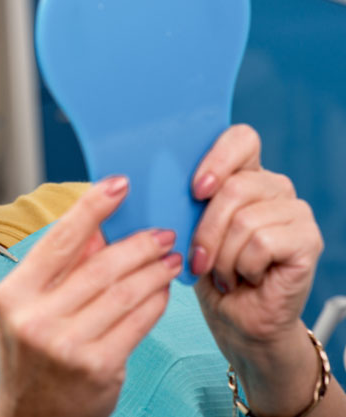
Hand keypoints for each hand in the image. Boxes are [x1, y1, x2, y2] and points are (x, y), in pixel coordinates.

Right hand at [0, 177, 181, 416]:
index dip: (92, 207)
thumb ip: (62, 269)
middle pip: (99, 266)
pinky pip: (138, 322)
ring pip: (124, 292)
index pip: (58, 240)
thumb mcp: (32, 309)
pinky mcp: (98, 368)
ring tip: (170, 258)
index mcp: (13, 294)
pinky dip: (156, 301)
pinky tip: (164, 291)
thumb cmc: (35, 357)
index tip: (119, 184)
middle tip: (162, 232)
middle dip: (138, 244)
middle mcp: (34, 318)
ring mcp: (66, 345)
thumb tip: (102, 227)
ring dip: (154, 270)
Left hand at [190, 124, 325, 414]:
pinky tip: (246, 278)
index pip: (241, 138)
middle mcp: (274, 187)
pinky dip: (244, 266)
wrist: (235, 320)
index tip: (195, 190)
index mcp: (244, 174)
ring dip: (223, 255)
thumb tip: (151, 178)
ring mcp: (295, 212)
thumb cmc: (207, 271)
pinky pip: (263, 242)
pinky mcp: (307, 240)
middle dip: (206, 229)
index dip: (217, 158)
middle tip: (199, 258)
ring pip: (246, 218)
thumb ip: (183, 198)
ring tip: (223, 272)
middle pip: (236, 186)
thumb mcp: (186, 227)